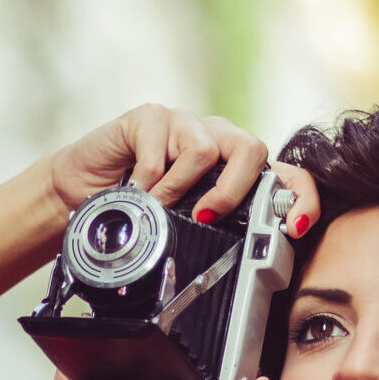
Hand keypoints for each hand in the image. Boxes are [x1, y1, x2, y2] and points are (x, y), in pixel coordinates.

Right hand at [50, 105, 309, 233]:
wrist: (78, 192)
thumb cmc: (132, 211)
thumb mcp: (180, 229)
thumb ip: (212, 234)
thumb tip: (244, 263)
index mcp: (232, 170)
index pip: (283, 174)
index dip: (300, 197)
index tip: (296, 228)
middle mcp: (215, 140)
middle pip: (253, 150)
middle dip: (234, 192)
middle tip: (205, 218)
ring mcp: (184, 123)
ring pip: (207, 149)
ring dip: (179, 188)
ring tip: (155, 205)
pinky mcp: (150, 117)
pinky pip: (161, 147)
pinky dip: (148, 179)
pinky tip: (132, 189)